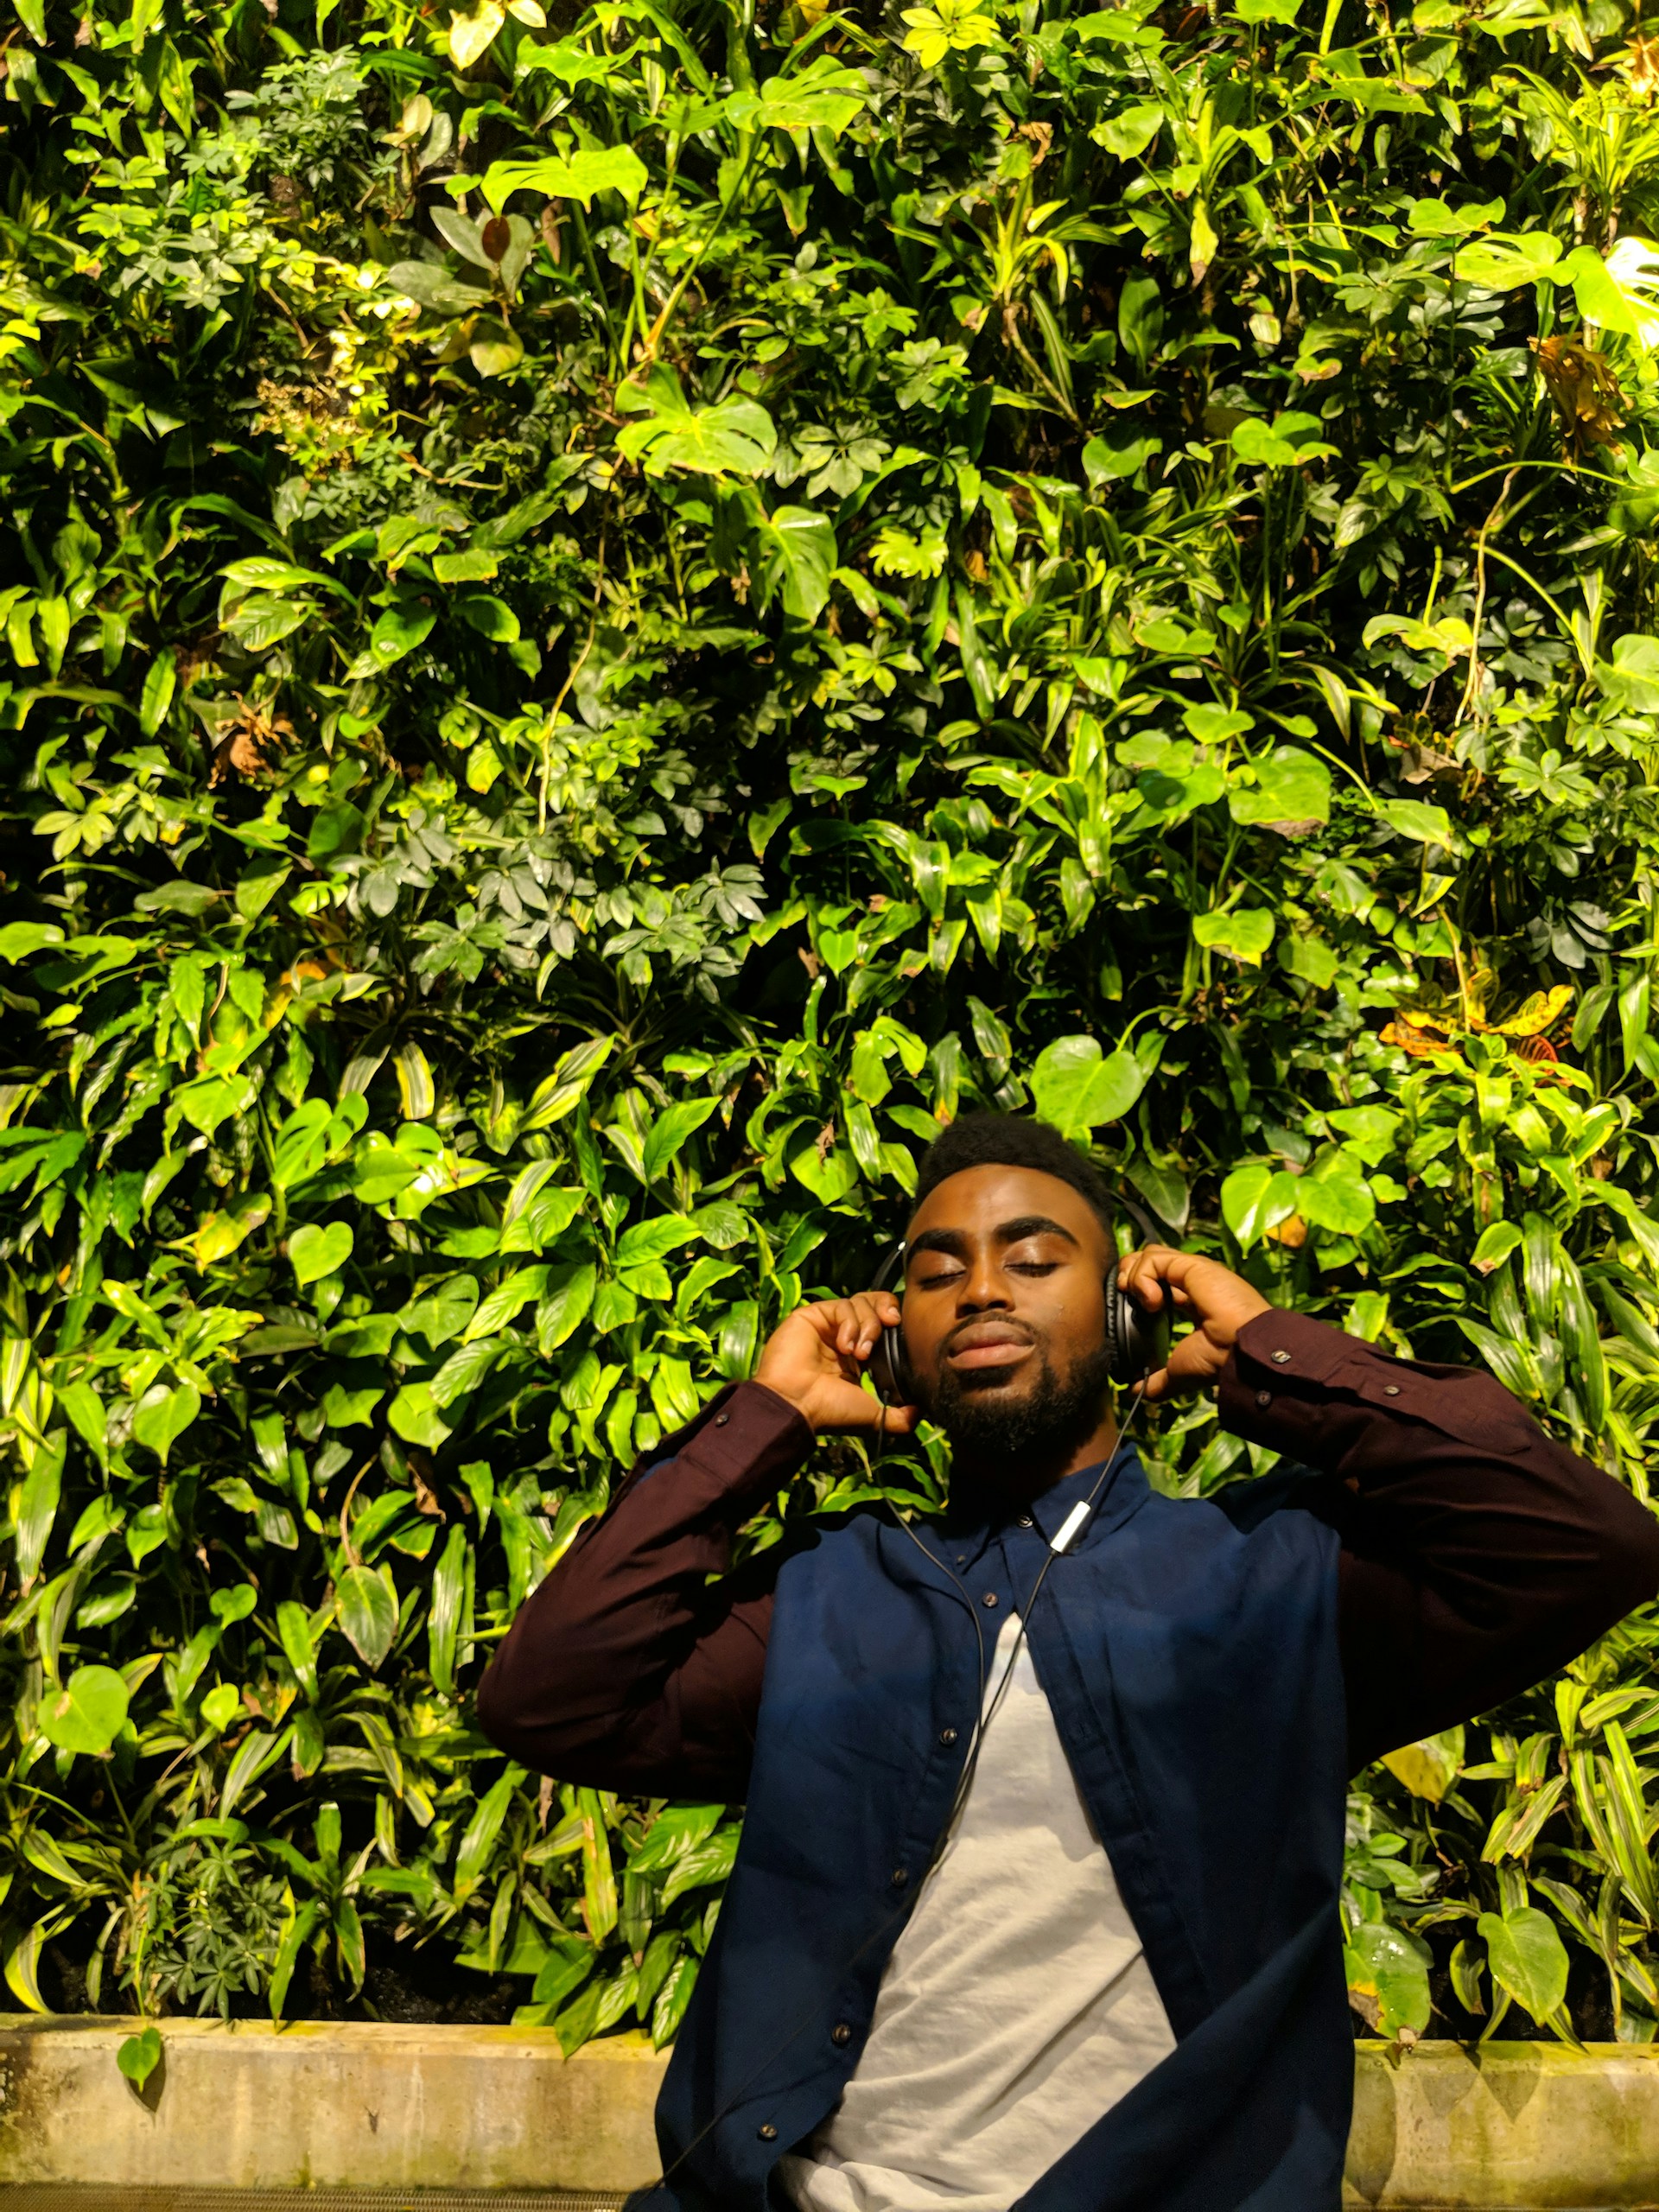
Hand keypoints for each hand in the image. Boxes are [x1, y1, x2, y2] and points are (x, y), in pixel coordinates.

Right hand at [754, 1293, 917, 1435]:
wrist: (798, 1406)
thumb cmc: (829, 1412)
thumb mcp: (873, 1416)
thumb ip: (900, 1417)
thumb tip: (921, 1413)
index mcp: (858, 1356)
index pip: (884, 1324)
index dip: (896, 1324)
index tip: (903, 1333)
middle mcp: (844, 1336)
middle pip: (875, 1304)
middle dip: (887, 1312)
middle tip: (889, 1327)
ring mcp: (828, 1325)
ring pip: (861, 1301)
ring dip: (868, 1324)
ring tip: (860, 1352)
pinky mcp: (813, 1315)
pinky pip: (842, 1305)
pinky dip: (850, 1323)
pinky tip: (845, 1346)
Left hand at [1116, 1245, 1270, 1401]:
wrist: (1240, 1351)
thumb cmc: (1218, 1360)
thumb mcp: (1181, 1371)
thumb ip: (1158, 1380)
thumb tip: (1136, 1392)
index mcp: (1193, 1302)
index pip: (1159, 1284)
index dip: (1138, 1291)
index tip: (1130, 1311)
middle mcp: (1193, 1283)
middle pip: (1151, 1263)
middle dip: (1129, 1276)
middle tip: (1125, 1298)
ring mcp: (1193, 1271)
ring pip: (1149, 1254)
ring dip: (1133, 1275)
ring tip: (1139, 1300)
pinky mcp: (1191, 1265)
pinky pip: (1153, 1258)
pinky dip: (1142, 1277)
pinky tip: (1151, 1301)